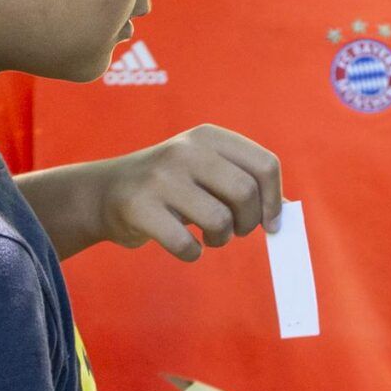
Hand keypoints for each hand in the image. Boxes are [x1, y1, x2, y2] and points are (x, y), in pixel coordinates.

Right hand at [98, 126, 283, 261]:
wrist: (105, 192)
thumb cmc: (169, 186)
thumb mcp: (205, 169)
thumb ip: (242, 182)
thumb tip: (285, 214)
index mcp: (209, 137)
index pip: (265, 165)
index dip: (275, 199)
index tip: (270, 223)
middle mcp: (186, 149)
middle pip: (246, 193)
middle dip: (248, 222)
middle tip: (235, 230)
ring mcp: (160, 177)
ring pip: (219, 220)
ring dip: (221, 239)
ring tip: (208, 236)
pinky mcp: (139, 207)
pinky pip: (186, 244)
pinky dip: (191, 253)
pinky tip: (183, 244)